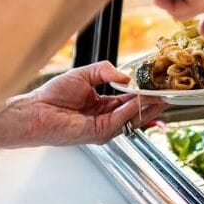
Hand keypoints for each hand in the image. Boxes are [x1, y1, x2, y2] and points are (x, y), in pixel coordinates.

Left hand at [27, 61, 166, 144]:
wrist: (35, 110)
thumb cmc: (53, 95)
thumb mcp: (85, 74)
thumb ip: (106, 71)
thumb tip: (126, 77)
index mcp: (103, 105)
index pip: (129, 100)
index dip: (144, 93)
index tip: (156, 85)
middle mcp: (106, 118)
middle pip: (136, 111)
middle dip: (152, 102)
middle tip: (167, 92)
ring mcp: (105, 128)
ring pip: (133, 117)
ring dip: (147, 106)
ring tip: (160, 95)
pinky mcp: (100, 133)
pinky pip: (121, 119)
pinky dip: (132, 109)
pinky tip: (140, 99)